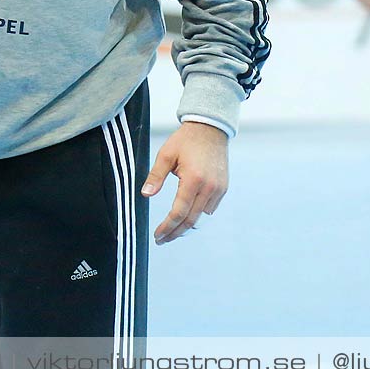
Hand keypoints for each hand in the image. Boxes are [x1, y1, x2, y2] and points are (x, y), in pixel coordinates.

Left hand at [142, 121, 228, 243]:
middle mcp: (209, 187)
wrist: (210, 128)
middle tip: (162, 240)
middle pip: (191, 220)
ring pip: (201, 216)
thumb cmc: (185, 140)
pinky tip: (186, 215)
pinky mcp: (223, 188)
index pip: (179, 213)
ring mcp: (218, 189)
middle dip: (175, 233)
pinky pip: (209, 208)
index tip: (157, 236)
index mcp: (193, 179)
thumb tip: (145, 195)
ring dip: (186, 226)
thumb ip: (155, 176)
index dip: (167, 227)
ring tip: (171, 230)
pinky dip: (197, 215)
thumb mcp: (166, 154)